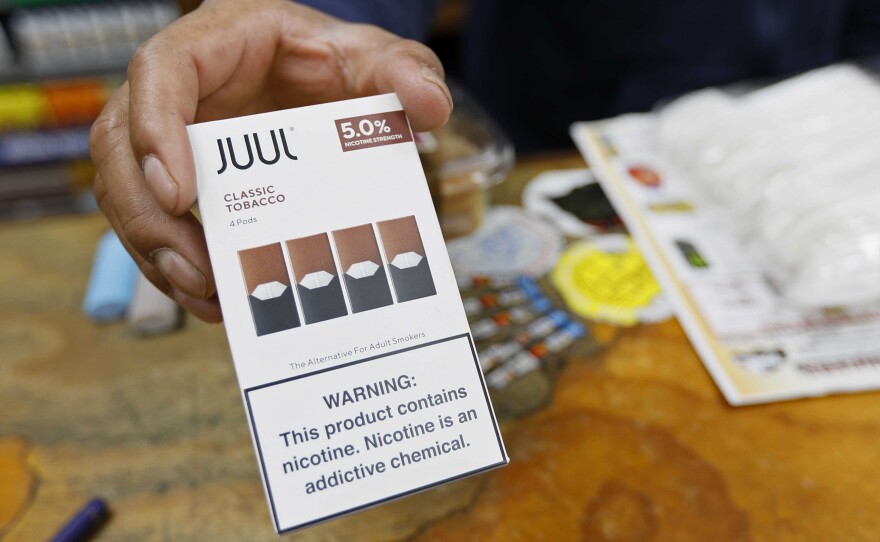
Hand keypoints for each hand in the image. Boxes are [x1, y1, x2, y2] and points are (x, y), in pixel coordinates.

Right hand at [90, 0, 451, 321]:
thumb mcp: (379, 60)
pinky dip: (175, 262)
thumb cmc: (341, 63)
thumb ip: (406, 71)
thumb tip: (429, 106)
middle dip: (146, 214)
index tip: (178, 192)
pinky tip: (215, 300)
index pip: (161, 71)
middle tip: (195, 270)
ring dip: (156, 250)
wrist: (330, 87)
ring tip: (207, 297)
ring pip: (127, 190)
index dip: (155, 129)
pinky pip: (156, 221)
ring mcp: (174, 137)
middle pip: (120, 143)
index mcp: (219, 43)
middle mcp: (182, 90)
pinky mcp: (184, 178)